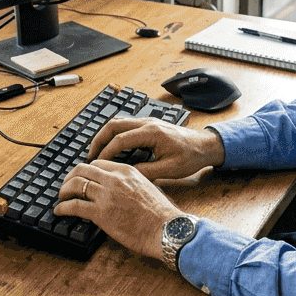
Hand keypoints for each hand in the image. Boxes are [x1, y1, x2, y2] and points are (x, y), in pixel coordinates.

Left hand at [53, 159, 183, 260]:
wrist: (166, 229)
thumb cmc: (160, 213)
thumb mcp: (146, 186)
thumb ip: (129, 183)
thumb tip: (117, 190)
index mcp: (126, 171)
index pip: (98, 163)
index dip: (86, 170)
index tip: (82, 178)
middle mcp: (114, 179)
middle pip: (82, 170)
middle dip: (70, 177)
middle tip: (66, 186)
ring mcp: (106, 195)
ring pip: (75, 185)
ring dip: (64, 191)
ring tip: (61, 198)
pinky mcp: (101, 213)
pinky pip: (74, 206)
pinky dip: (63, 208)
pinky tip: (60, 211)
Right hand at [88, 118, 224, 180]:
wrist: (205, 145)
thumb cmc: (190, 157)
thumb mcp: (169, 169)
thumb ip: (146, 171)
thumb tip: (125, 174)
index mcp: (152, 132)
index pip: (120, 140)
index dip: (106, 153)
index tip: (97, 166)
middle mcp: (147, 123)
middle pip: (114, 125)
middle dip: (98, 140)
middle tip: (89, 157)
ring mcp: (148, 121)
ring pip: (118, 122)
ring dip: (105, 136)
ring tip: (96, 153)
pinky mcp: (149, 124)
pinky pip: (125, 125)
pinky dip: (114, 135)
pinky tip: (111, 148)